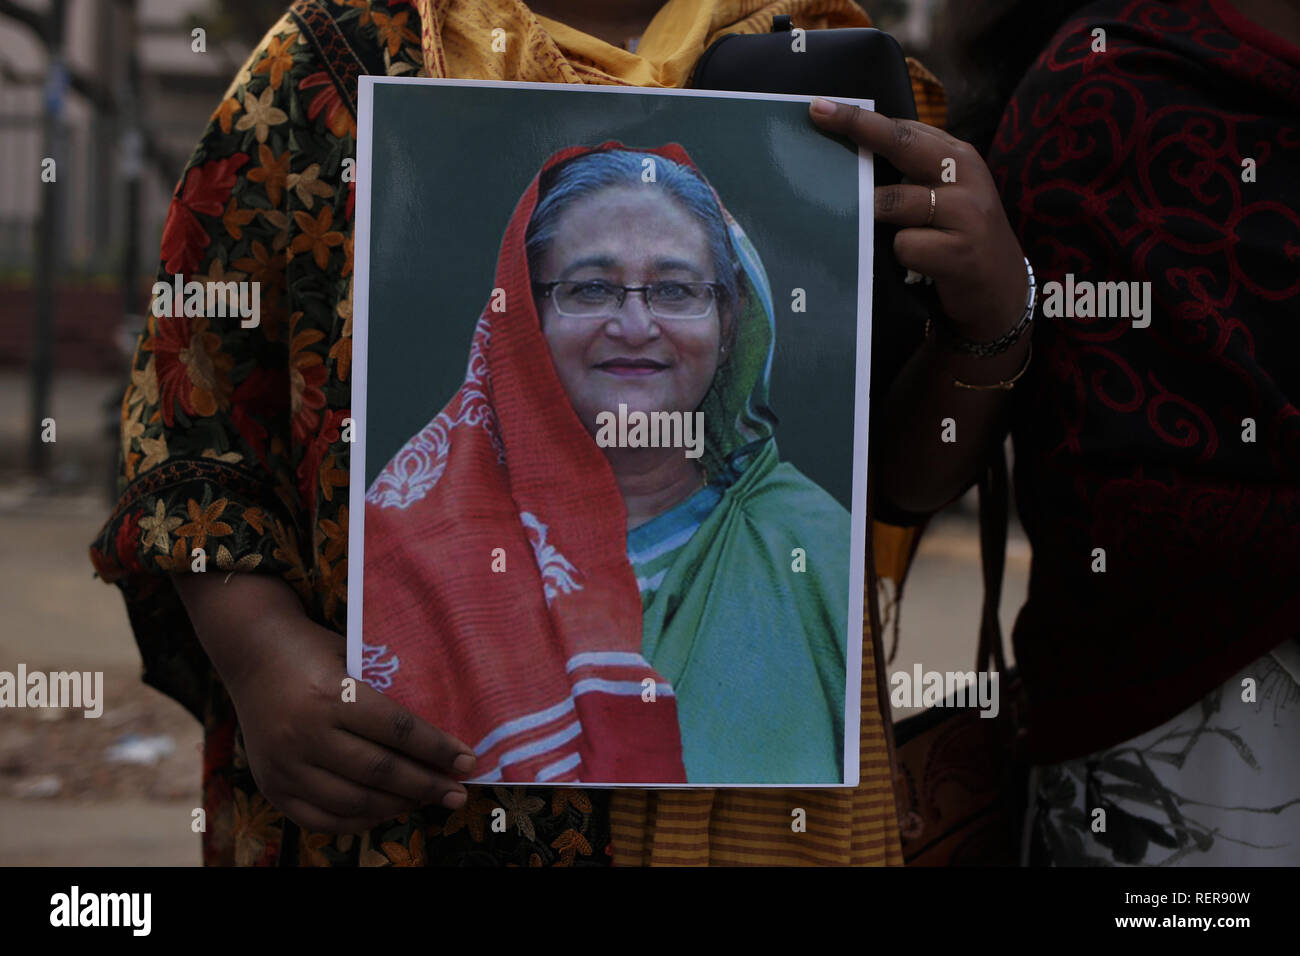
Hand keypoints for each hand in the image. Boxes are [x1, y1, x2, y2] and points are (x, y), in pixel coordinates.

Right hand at [173, 572, 475, 833]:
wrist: (252, 653)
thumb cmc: (315, 651)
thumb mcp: (353, 659)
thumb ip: (387, 695)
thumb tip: (440, 736)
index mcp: (333, 696)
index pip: (399, 731)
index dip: (438, 749)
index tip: (468, 761)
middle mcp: (306, 734)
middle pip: (381, 771)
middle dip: (427, 785)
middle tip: (457, 792)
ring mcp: (285, 765)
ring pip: (353, 801)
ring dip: (398, 805)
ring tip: (426, 799)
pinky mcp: (270, 786)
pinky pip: (320, 819)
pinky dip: (358, 821)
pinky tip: (385, 811)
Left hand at [810, 98, 1027, 340]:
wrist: (1002, 293)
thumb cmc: (960, 240)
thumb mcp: (946, 198)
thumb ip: (913, 174)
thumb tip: (852, 157)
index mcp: (960, 158)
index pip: (905, 129)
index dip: (861, 118)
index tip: (820, 107)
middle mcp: (966, 176)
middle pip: (902, 145)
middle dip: (858, 128)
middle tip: (819, 114)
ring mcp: (966, 213)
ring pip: (893, 202)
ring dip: (873, 215)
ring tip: (880, 232)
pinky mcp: (959, 252)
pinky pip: (904, 245)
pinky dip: (901, 255)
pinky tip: (920, 264)